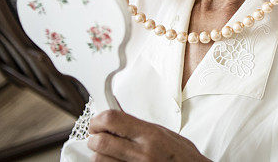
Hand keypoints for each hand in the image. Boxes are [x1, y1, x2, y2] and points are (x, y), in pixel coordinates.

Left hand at [87, 109, 207, 161]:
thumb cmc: (182, 157)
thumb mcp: (165, 133)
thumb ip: (141, 127)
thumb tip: (119, 119)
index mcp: (150, 134)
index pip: (112, 119)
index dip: (98, 119)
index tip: (97, 122)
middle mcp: (141, 152)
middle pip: (100, 141)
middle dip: (94, 139)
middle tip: (98, 138)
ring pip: (99, 160)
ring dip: (99, 155)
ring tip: (108, 153)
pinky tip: (115, 161)